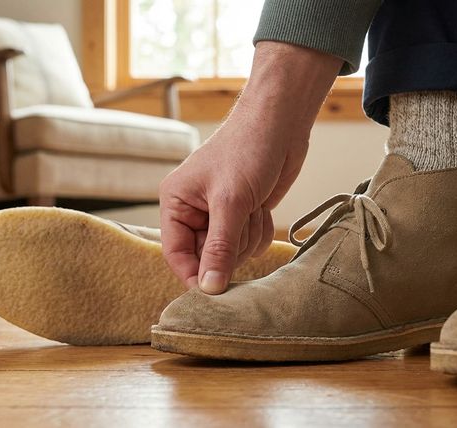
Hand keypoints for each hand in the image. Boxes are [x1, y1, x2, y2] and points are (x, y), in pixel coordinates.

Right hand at [160, 112, 307, 293]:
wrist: (281, 123)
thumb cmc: (247, 150)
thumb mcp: (230, 202)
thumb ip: (219, 248)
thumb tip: (208, 289)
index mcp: (176, 202)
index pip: (176, 253)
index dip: (194, 274)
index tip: (214, 292)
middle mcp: (194, 210)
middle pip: (207, 257)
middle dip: (230, 246)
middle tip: (242, 221)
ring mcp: (221, 213)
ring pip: (232, 252)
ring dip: (248, 235)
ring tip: (253, 206)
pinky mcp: (244, 213)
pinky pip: (250, 242)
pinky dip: (259, 229)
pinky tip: (262, 206)